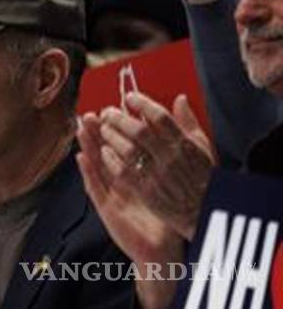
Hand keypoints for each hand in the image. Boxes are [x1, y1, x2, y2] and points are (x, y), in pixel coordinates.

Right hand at [77, 113, 183, 308]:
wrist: (164, 252)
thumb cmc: (169, 219)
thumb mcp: (173, 185)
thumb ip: (171, 160)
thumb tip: (173, 144)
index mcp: (136, 176)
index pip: (124, 148)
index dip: (117, 129)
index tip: (112, 110)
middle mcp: (121, 183)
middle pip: (106, 153)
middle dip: (97, 132)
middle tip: (90, 113)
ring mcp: (112, 195)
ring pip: (98, 166)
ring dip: (88, 146)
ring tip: (80, 127)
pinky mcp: (107, 209)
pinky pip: (96, 188)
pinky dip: (88, 172)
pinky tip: (81, 157)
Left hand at [96, 93, 214, 239]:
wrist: (205, 211)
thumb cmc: (204, 177)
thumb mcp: (203, 146)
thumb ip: (189, 122)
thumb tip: (179, 99)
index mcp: (185, 144)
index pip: (160, 117)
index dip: (142, 104)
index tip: (129, 97)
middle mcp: (170, 158)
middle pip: (138, 131)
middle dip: (118, 118)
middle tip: (108, 112)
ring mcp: (158, 175)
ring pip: (127, 150)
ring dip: (111, 137)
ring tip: (103, 129)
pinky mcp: (147, 191)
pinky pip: (124, 172)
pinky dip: (111, 159)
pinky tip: (105, 151)